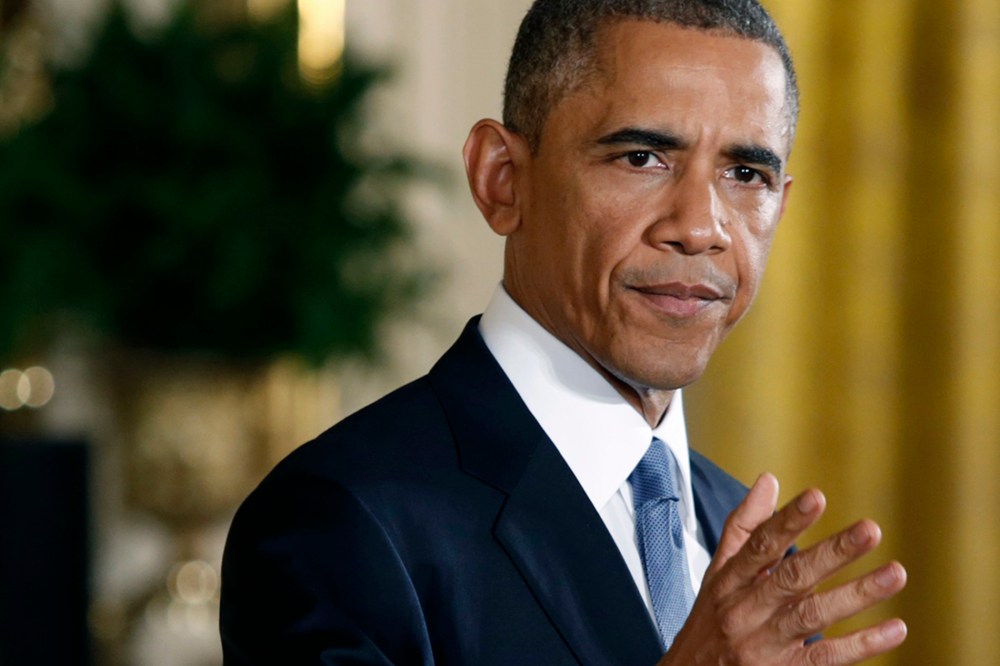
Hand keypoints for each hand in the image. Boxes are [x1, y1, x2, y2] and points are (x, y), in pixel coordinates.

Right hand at [658, 474, 906, 664]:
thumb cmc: (709, 623)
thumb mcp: (717, 574)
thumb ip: (744, 527)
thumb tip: (769, 480)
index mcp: (729, 581)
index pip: (759, 546)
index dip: (787, 521)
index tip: (816, 497)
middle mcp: (745, 611)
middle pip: (791, 577)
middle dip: (832, 553)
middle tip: (870, 530)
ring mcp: (763, 646)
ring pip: (813, 616)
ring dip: (856, 595)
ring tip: (895, 574)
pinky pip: (825, 658)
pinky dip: (861, 645)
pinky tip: (894, 629)